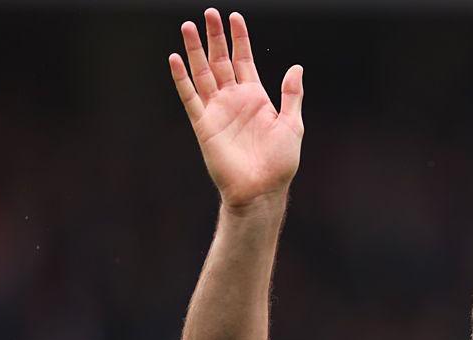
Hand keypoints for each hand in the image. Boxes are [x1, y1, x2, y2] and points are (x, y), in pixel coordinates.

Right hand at [169, 9, 302, 207]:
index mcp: (256, 98)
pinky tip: (176, 59)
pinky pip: (190, 98)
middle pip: (221, 61)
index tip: (235, 17)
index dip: (240, 39)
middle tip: (209, 13)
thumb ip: (291, 95)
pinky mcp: (204, 125)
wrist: (262, 190)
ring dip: (195, 51)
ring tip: (189, 26)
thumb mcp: (292, 124)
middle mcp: (234, 100)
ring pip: (203, 73)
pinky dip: (182, 78)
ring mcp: (218, 111)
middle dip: (215, 37)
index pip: (245, 60)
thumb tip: (296, 68)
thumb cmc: (280, 163)